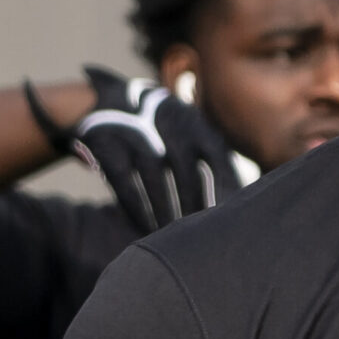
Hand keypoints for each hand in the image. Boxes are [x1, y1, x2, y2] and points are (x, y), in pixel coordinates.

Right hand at [72, 67, 242, 234]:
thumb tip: (239, 195)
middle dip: (194, 207)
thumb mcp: (184, 126)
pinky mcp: (107, 145)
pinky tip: (143, 228)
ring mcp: (135, 133)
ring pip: (155, 182)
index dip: (226, 188)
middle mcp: (167, 124)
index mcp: (193, 121)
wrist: (99, 101)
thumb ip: (210, 153)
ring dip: (164, 213)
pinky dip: (136, 209)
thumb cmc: (155, 126)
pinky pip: (125, 184)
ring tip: (170, 237)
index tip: (232, 217)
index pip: (218, 158)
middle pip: (187, 174)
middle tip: (200, 236)